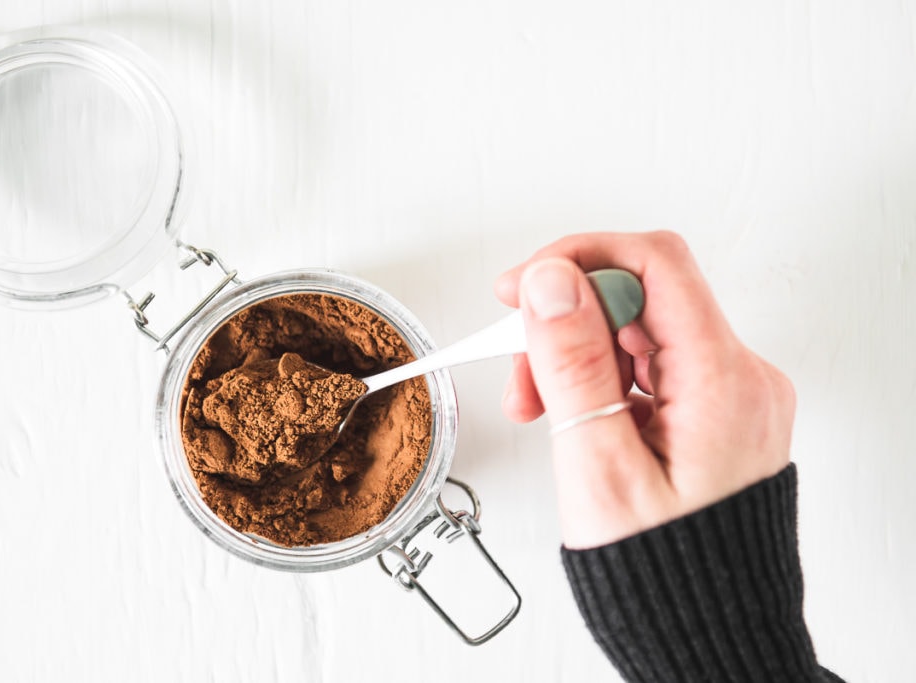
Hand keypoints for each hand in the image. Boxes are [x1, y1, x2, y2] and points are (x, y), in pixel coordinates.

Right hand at [496, 231, 794, 548]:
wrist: (706, 633)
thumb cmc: (661, 574)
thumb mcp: (599, 467)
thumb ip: (573, 365)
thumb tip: (552, 281)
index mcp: (723, 382)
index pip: (655, 264)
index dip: (579, 258)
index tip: (525, 286)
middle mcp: (740, 377)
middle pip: (642, 298)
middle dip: (568, 323)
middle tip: (520, 372)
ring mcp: (731, 395)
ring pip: (640, 332)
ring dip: (578, 355)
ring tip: (537, 408)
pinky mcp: (715, 412)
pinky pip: (652, 367)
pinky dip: (603, 381)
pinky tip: (574, 417)